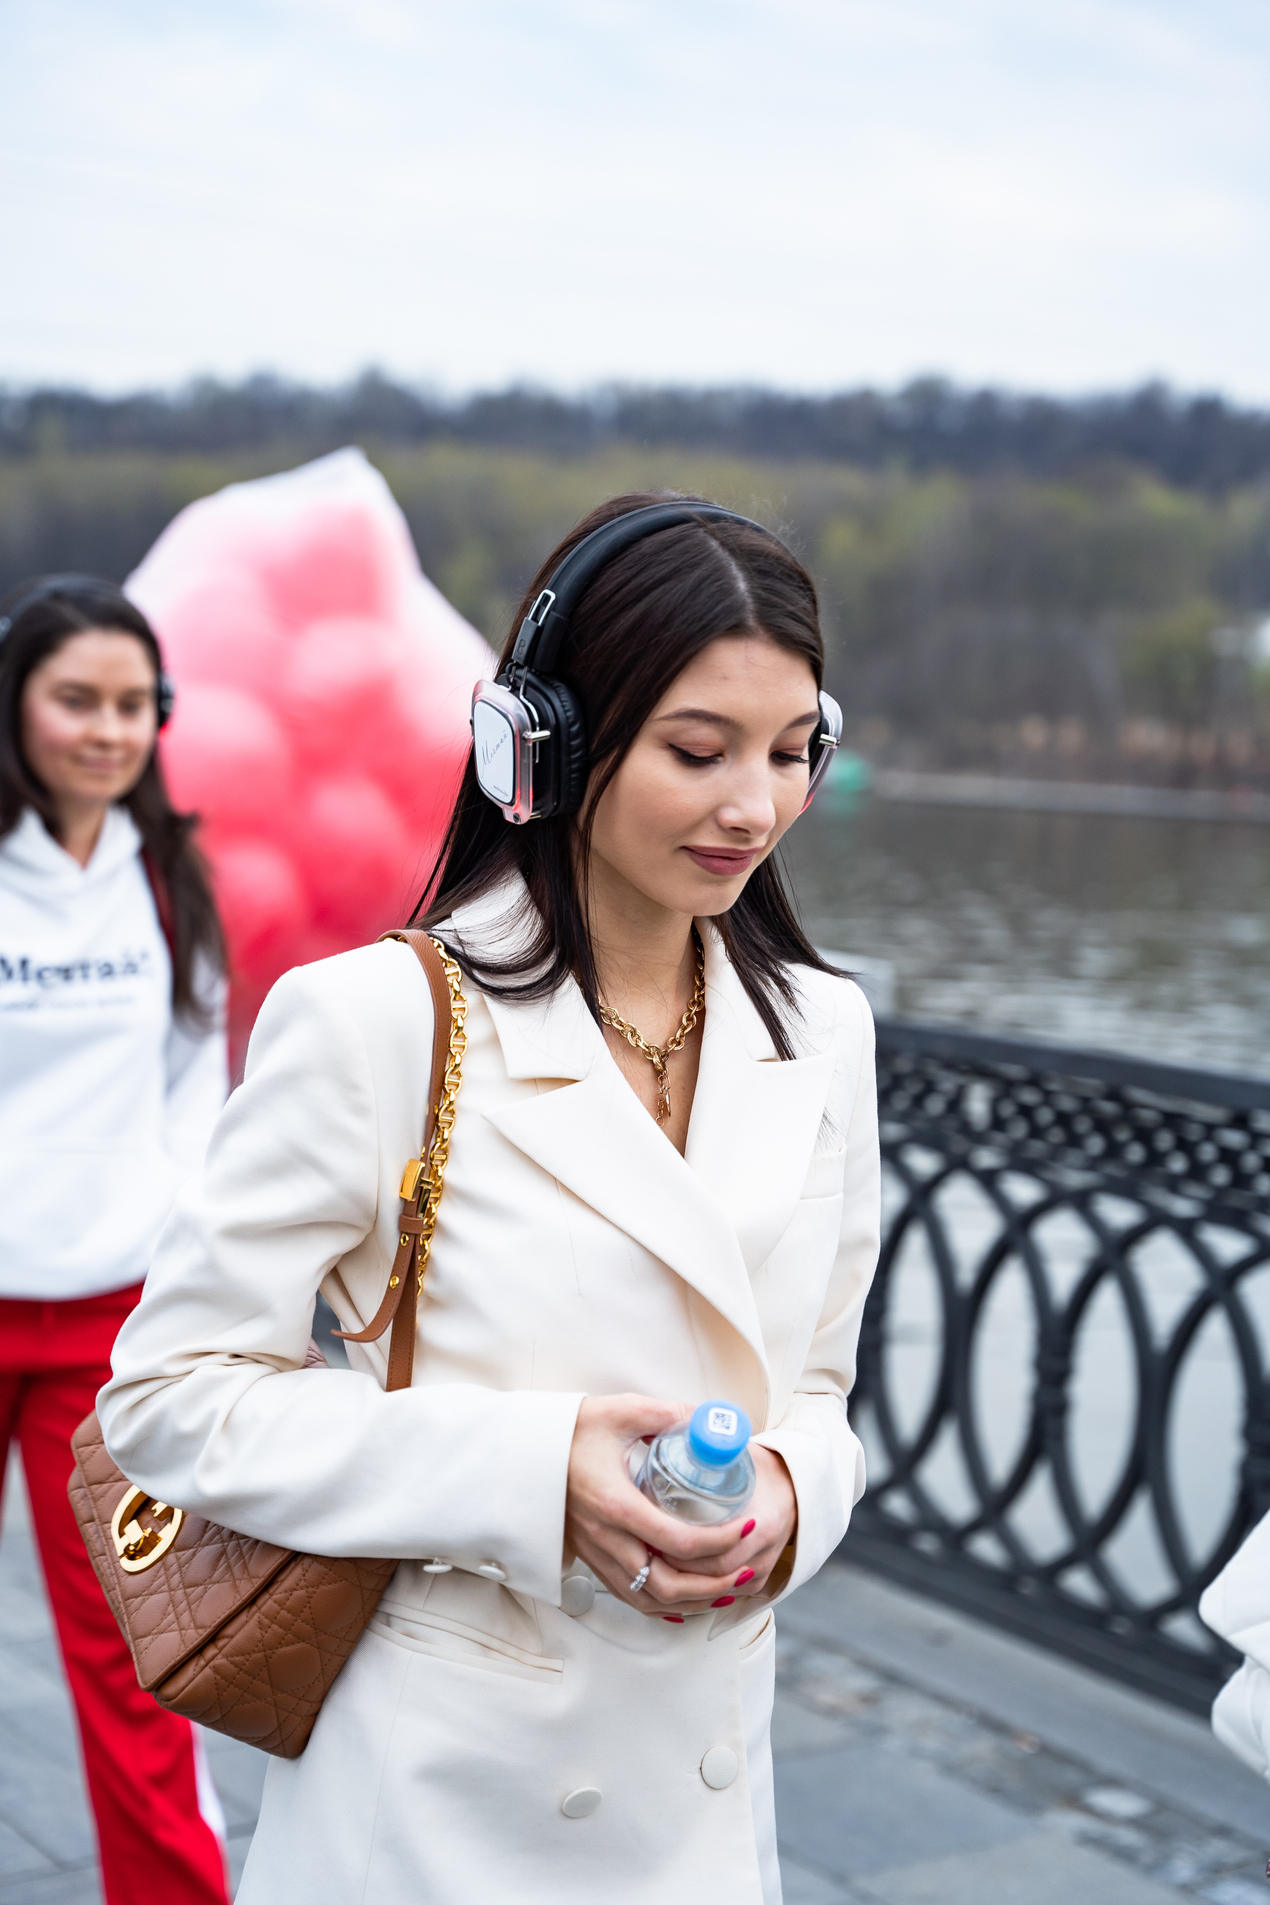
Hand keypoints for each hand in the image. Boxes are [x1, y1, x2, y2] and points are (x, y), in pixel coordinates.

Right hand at [564, 1394, 797, 1618]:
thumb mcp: (621, 1411)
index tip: (748, 1524)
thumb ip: (667, 1415)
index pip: (679, 1540)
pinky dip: (663, 1604)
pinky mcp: (590, 1558)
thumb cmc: (570, 1430)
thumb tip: (710, 1420)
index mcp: (617, 1505)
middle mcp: (606, 1538)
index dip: (721, 1540)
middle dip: (716, 1584)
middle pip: (669, 1584)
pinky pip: (630, 1596)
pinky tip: (686, 1599)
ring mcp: (596, 1554)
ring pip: (651, 1599)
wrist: (521, 1452)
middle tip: (748, 1568)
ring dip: (694, 1600)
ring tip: (728, 1587)